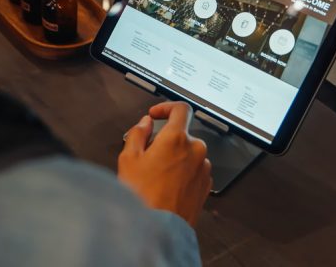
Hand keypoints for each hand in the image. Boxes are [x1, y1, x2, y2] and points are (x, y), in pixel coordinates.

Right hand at [117, 102, 211, 226]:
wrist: (159, 228)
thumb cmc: (144, 196)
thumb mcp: (128, 158)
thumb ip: (138, 133)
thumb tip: (145, 124)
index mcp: (176, 138)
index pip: (181, 109)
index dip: (167, 107)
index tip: (157, 114)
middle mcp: (195, 150)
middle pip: (182, 133)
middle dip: (166, 139)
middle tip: (149, 152)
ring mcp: (203, 168)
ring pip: (189, 152)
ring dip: (176, 156)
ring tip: (157, 173)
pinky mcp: (207, 184)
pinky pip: (195, 168)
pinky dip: (183, 170)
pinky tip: (167, 184)